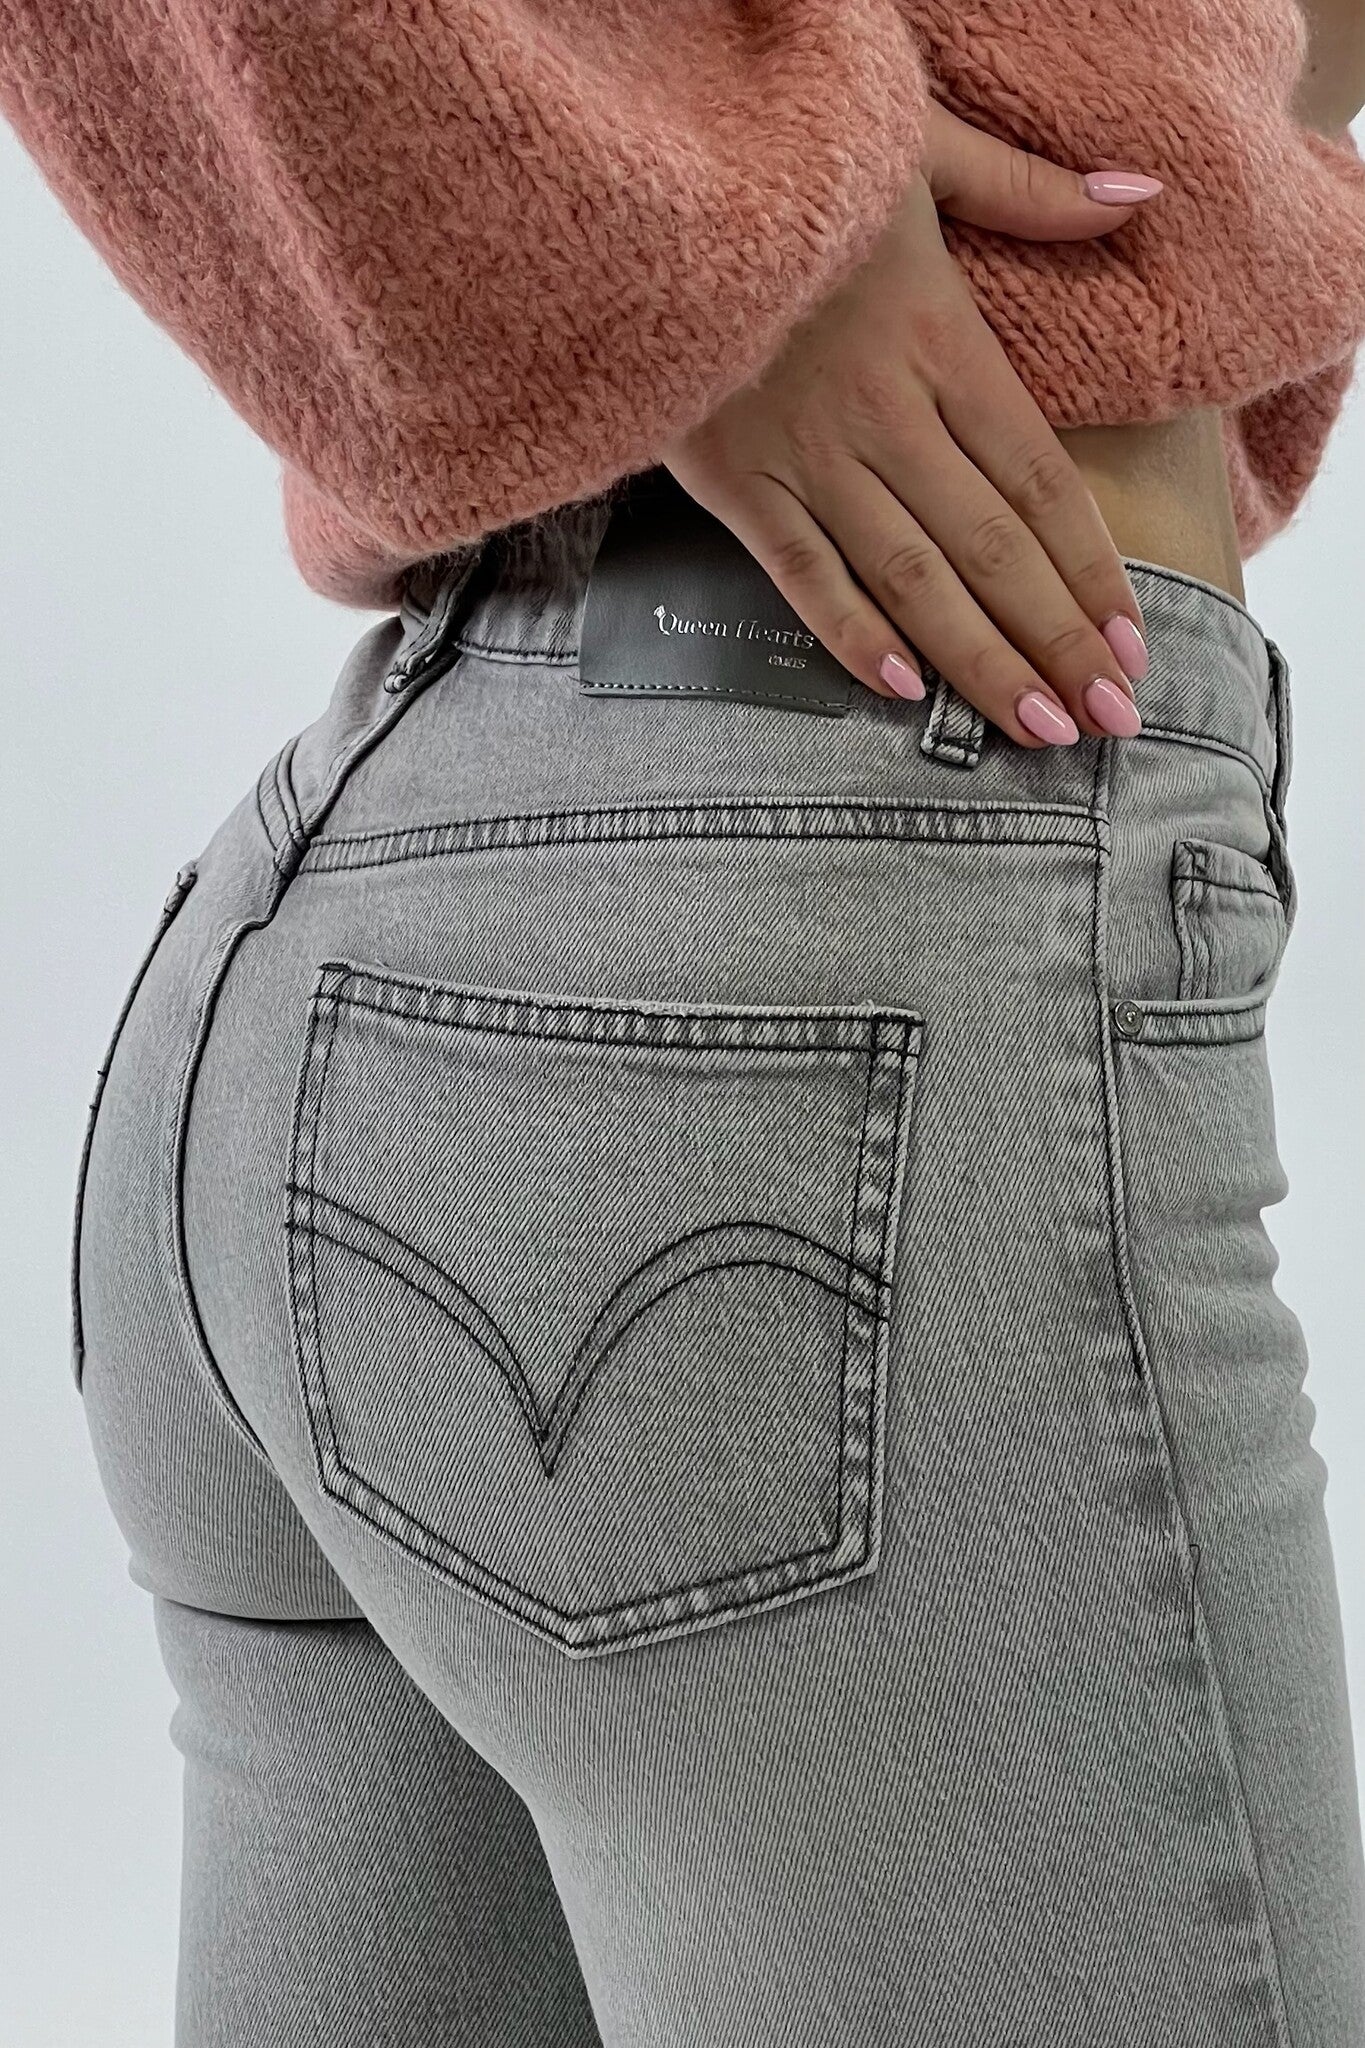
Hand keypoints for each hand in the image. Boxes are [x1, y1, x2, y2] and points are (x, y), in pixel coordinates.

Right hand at [662, 105, 1163, 746]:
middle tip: (1113, 719)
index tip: (1133, 642)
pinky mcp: (734, 483)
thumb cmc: (793, 171)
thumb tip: (1135, 196)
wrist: (651, 192)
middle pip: (992, 546)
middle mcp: (887, 412)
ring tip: (1039, 728)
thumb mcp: (923, 150)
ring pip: (913, 577)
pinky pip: (803, 575)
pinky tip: (905, 692)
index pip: (1040, 479)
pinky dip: (852, 635)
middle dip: (1058, 639)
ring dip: (982, 660)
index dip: (1092, 568)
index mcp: (942, 340)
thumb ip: (1031, 189)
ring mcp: (808, 456)